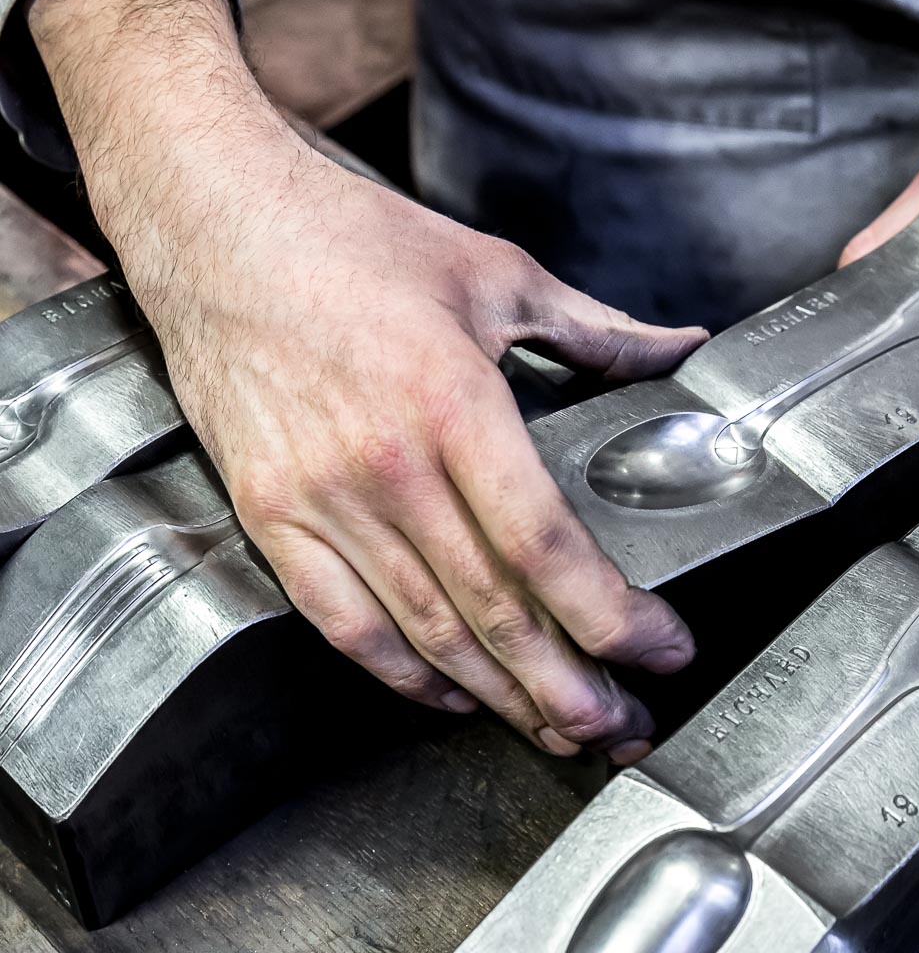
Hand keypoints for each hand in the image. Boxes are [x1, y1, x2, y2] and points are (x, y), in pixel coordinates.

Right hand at [30, 0, 705, 760]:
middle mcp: (384, 466)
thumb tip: (676, 348)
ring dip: (502, 697)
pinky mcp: (271, 519)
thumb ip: (593, 329)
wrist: (208, 223)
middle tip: (623, 726)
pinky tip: (457, 697)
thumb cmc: (342, 239)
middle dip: (571, 687)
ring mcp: (320, 501)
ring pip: (427, 635)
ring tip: (560, 729)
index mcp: (450, 402)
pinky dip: (405, 675)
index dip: (611, 616)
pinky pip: (346, 625)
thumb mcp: (489, 271)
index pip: (544, 548)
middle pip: (494, 612)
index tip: (660, 647)